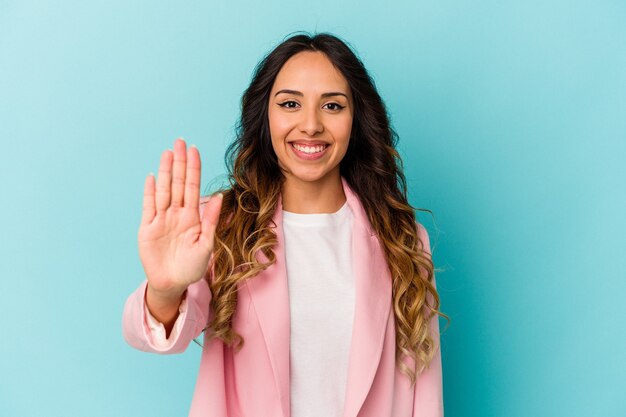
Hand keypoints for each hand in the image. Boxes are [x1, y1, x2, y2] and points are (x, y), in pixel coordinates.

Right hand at [138, 138, 222, 301]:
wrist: (173, 284)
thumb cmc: (192, 267)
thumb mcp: (206, 244)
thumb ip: (211, 220)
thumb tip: (219, 196)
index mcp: (192, 217)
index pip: (192, 187)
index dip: (193, 168)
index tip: (195, 150)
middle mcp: (176, 213)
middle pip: (177, 183)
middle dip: (179, 163)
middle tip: (180, 141)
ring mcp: (161, 219)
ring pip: (163, 190)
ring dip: (165, 171)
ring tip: (168, 153)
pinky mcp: (147, 228)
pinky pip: (148, 206)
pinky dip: (150, 191)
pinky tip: (152, 176)